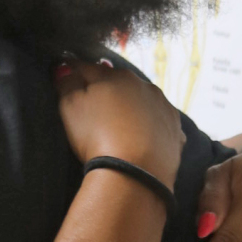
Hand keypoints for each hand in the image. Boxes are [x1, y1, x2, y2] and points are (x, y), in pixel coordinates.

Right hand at [53, 61, 184, 189]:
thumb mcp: (70, 108)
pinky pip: (160, 124)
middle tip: (93, 103)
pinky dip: (150, 128)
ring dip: (131, 106)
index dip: (73, 71)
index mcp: (115, 76)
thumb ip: (66, 84)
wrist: (135, 174)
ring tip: (120, 123)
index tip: (64, 75)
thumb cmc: (96, 136)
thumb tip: (64, 68)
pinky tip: (142, 140)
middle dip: (106, 88)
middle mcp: (143, 85)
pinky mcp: (176, 132)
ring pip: (143, 101)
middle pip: (119, 82)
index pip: (88, 67)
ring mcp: (163, 108)